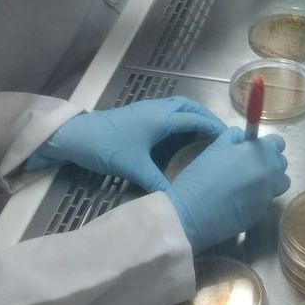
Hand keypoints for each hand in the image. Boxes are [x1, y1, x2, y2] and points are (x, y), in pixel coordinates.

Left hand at [26, 97, 225, 191]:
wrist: (76, 136)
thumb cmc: (107, 148)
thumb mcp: (135, 168)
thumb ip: (158, 183)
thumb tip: (176, 199)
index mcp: (162, 119)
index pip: (196, 120)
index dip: (214, 128)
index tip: (228, 139)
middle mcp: (158, 109)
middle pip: (190, 107)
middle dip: (207, 118)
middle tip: (220, 135)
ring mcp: (148, 108)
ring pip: (178, 106)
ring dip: (193, 115)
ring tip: (204, 133)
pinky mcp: (139, 113)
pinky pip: (168, 110)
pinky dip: (180, 118)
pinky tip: (179, 134)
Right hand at [165, 127, 290, 253]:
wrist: (194, 212)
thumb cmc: (203, 175)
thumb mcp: (216, 147)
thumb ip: (234, 138)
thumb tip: (243, 138)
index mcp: (261, 153)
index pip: (278, 143)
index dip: (265, 144)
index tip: (252, 149)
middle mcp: (272, 173)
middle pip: (281, 163)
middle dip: (268, 162)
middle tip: (247, 166)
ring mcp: (269, 194)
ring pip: (279, 183)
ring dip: (269, 181)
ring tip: (248, 183)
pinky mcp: (263, 212)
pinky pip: (267, 199)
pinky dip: (258, 197)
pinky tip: (239, 199)